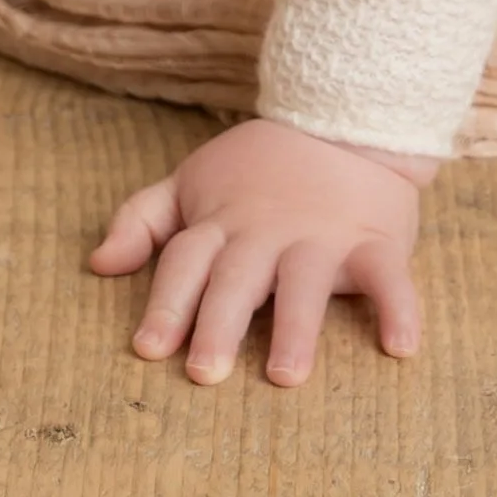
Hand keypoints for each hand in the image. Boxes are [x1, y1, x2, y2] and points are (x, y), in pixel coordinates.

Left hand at [89, 115, 436, 387]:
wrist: (342, 121)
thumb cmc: (257, 168)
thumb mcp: (191, 183)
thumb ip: (142, 221)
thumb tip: (96, 264)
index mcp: (221, 222)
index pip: (185, 263)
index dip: (166, 303)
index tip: (147, 348)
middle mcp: (267, 232)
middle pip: (238, 279)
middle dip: (219, 323)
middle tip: (204, 373)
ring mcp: (323, 236)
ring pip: (306, 283)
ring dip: (296, 328)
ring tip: (285, 375)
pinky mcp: (376, 241)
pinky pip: (389, 277)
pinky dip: (398, 309)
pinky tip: (399, 349)